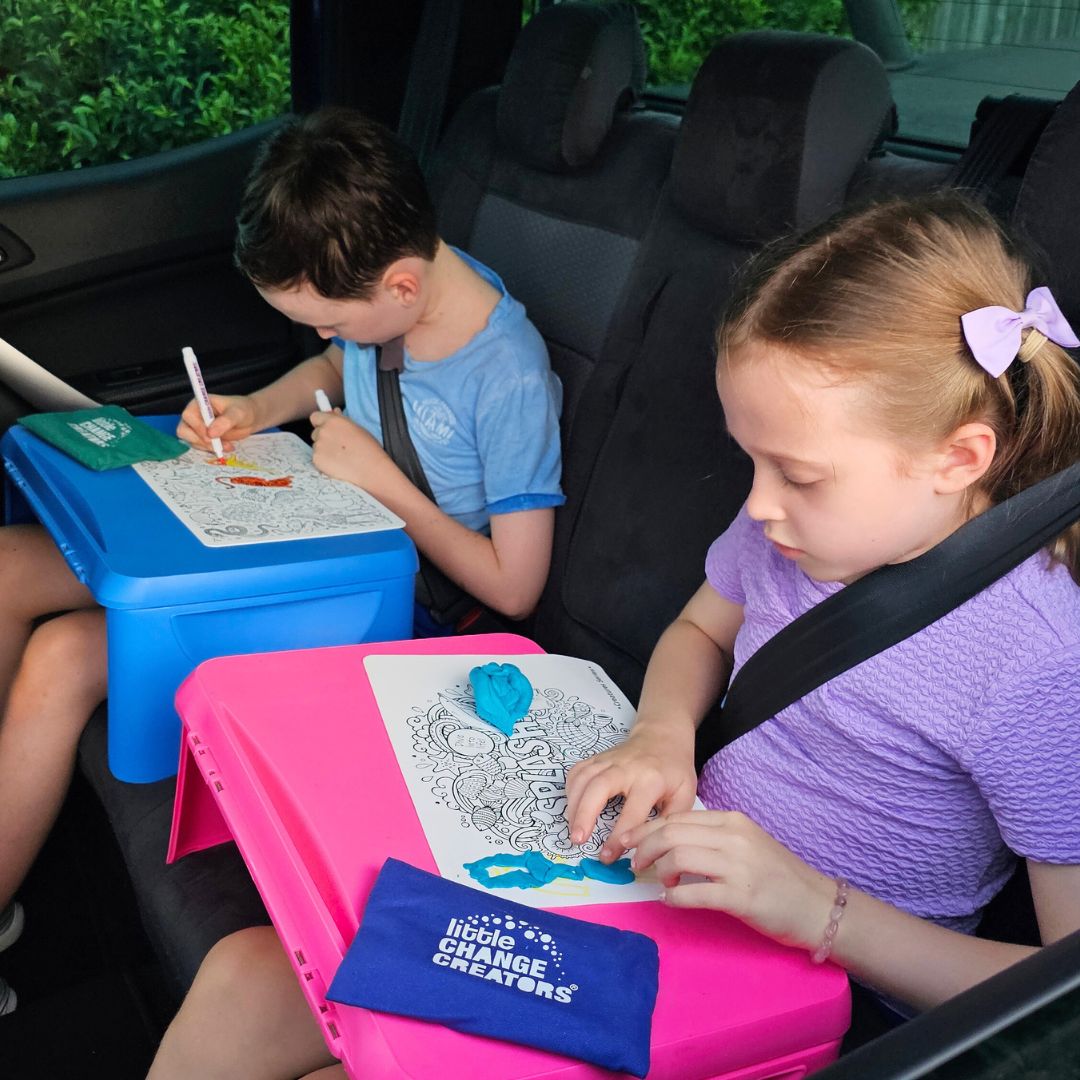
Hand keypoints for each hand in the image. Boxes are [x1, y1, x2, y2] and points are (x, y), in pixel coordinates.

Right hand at [177, 394, 258, 451]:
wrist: (250, 419)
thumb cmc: (243, 410)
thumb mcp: (237, 414)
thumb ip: (225, 421)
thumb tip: (210, 433)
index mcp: (200, 403)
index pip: (188, 415)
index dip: (197, 427)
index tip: (211, 436)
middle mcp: (195, 415)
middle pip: (184, 430)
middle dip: (200, 440)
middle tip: (218, 445)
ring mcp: (197, 427)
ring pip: (191, 441)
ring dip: (209, 447)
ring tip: (227, 446)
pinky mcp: (202, 438)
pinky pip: (200, 447)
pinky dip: (212, 450)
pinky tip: (227, 446)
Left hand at [309, 410, 400, 495]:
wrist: (371, 469)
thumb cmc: (369, 449)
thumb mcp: (357, 428)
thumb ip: (341, 420)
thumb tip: (333, 412)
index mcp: (334, 421)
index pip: (315, 417)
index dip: (321, 423)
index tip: (325, 427)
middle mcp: (323, 431)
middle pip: (315, 432)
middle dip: (323, 438)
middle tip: (338, 446)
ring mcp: (318, 446)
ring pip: (316, 446)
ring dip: (324, 450)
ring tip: (341, 457)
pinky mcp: (317, 460)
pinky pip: (317, 458)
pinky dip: (324, 461)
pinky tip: (338, 464)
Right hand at [564, 721, 696, 861]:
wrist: (662, 736)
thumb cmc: (674, 770)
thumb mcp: (685, 794)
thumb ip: (670, 822)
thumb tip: (652, 850)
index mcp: (651, 780)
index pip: (632, 812)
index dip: (619, 837)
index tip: (608, 857)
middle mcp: (626, 767)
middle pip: (598, 787)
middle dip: (584, 815)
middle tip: (577, 840)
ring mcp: (609, 760)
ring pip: (583, 778)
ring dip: (573, 805)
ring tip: (572, 831)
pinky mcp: (597, 758)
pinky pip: (577, 771)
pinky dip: (570, 790)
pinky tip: (572, 808)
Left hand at [626, 810, 834, 949]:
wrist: (818, 906)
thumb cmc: (779, 877)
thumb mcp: (746, 844)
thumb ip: (712, 838)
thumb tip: (668, 844)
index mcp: (732, 821)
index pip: (677, 817)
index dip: (646, 829)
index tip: (627, 842)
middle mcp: (733, 837)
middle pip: (671, 832)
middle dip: (643, 847)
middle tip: (634, 864)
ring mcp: (738, 866)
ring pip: (678, 856)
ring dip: (658, 871)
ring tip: (660, 882)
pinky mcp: (741, 896)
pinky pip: (693, 893)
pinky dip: (674, 896)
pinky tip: (670, 900)